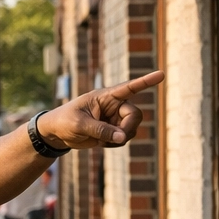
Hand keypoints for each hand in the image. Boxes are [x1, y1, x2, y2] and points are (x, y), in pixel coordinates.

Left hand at [37, 69, 163, 149]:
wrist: (57, 133)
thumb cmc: (65, 121)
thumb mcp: (79, 125)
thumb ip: (100, 130)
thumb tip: (122, 137)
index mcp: (105, 96)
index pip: (128, 88)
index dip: (145, 82)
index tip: (161, 74)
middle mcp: (113, 105)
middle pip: (135, 115)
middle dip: (128, 128)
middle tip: (116, 138)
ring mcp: (114, 118)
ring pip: (131, 129)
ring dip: (119, 138)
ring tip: (100, 140)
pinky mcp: (113, 130)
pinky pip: (123, 138)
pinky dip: (115, 143)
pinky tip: (101, 143)